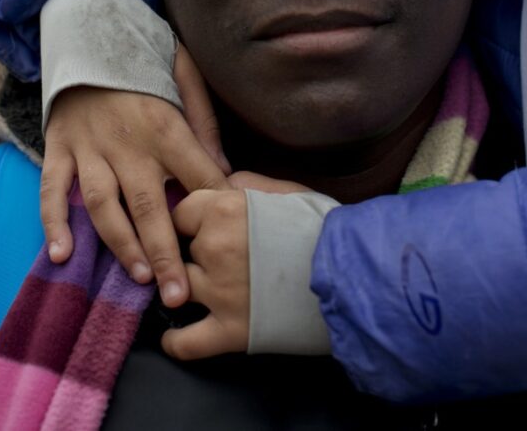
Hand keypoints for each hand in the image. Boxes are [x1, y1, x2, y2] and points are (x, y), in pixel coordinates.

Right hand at [40, 45, 230, 307]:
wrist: (88, 37)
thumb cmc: (144, 61)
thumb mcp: (184, 73)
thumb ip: (204, 118)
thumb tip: (224, 168)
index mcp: (165, 125)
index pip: (196, 175)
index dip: (214, 208)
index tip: (228, 240)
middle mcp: (128, 143)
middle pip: (150, 205)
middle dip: (166, 252)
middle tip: (179, 294)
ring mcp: (90, 149)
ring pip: (105, 206)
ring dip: (122, 245)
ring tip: (140, 279)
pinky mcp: (61, 150)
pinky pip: (54, 190)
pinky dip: (55, 222)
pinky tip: (62, 254)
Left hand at [161, 175, 311, 360]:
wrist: (352, 271)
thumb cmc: (323, 227)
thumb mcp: (286, 190)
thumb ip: (246, 184)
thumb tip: (223, 185)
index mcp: (224, 210)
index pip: (182, 213)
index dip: (190, 220)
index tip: (196, 229)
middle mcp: (214, 249)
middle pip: (181, 249)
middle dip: (195, 253)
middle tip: (213, 258)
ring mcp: (220, 293)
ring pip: (178, 289)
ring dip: (184, 290)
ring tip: (190, 292)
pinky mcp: (231, 330)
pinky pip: (186, 342)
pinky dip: (176, 341)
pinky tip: (174, 336)